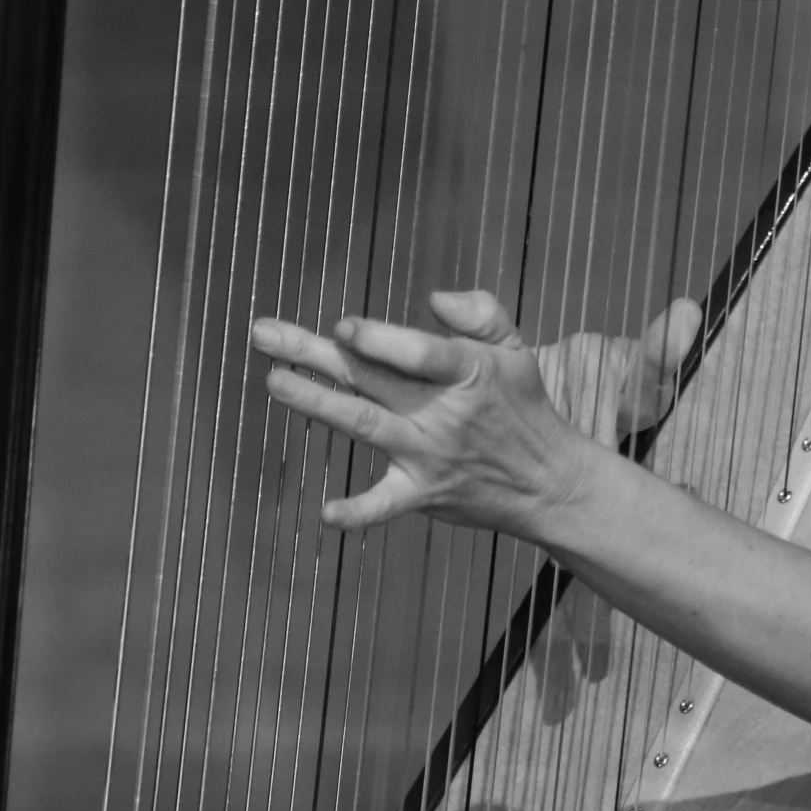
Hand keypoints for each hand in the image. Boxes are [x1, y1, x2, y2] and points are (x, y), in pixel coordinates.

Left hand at [251, 290, 699, 537]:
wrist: (548, 482)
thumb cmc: (523, 405)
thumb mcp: (516, 348)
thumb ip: (480, 312)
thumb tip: (433, 297)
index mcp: (468, 371)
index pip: (419, 353)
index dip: (379, 340)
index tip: (342, 328)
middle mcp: (443, 411)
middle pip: (370, 377)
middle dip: (313, 353)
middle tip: (262, 333)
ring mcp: (429, 453)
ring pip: (363, 423)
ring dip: (316, 402)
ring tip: (273, 382)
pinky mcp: (423, 491)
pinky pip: (385, 504)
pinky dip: (358, 511)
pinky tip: (326, 512)